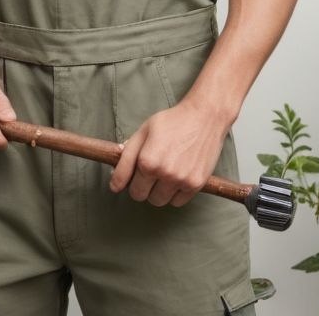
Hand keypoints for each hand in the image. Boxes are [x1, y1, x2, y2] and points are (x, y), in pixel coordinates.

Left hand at [108, 97, 228, 206]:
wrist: (204, 117)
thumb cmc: (172, 122)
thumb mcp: (143, 131)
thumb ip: (126, 156)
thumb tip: (114, 182)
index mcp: (147, 160)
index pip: (129, 188)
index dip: (126, 183)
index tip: (127, 181)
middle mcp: (164, 173)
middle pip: (142, 196)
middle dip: (142, 186)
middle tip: (148, 171)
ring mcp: (181, 180)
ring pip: (159, 201)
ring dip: (158, 191)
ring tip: (163, 172)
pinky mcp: (196, 185)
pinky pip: (177, 202)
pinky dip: (174, 193)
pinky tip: (176, 176)